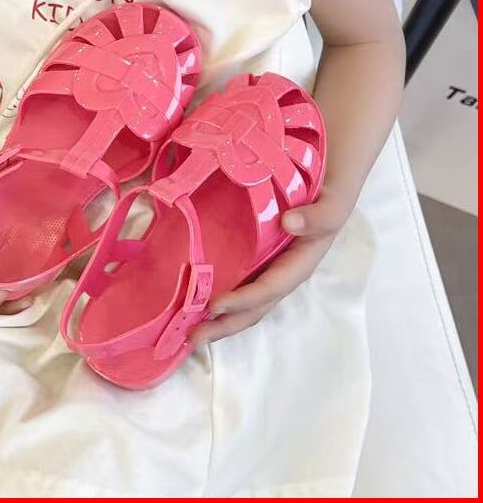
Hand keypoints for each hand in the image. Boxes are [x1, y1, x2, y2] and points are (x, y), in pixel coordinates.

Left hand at [190, 185, 352, 344]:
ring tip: (188, 332)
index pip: (269, 288)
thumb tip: (290, 223)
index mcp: (300, 264)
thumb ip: (319, 216)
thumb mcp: (333, 204)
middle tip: (192, 338)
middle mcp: (283, 273)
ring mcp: (270, 268)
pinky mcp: (258, 259)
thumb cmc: (330, 196)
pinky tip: (196, 300)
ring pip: (245, 300)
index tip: (214, 306)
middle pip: (254, 306)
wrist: (330, 183)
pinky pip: (238, 281)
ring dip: (219, 318)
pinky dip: (218, 295)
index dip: (244, 299)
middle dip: (225, 324)